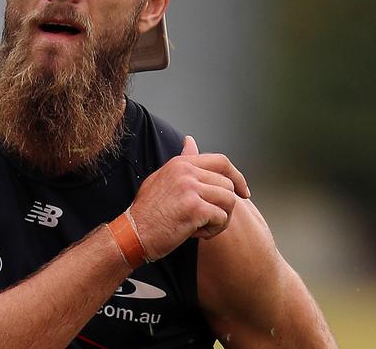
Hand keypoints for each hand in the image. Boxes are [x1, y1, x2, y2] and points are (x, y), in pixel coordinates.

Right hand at [130, 135, 249, 260]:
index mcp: (181, 164)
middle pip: (228, 184)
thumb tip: (190, 141)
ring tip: (201, 227)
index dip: (237, 177)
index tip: (243, 192)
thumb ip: (182, 162)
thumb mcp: (162, 178)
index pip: (221, 161)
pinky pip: (222, 218)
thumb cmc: (147, 212)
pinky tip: (196, 233)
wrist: (132, 234)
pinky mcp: (194, 208)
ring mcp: (190, 188)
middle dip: (224, 206)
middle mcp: (186, 171)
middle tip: (207, 220)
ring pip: (229, 201)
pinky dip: (214, 230)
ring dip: (220, 219)